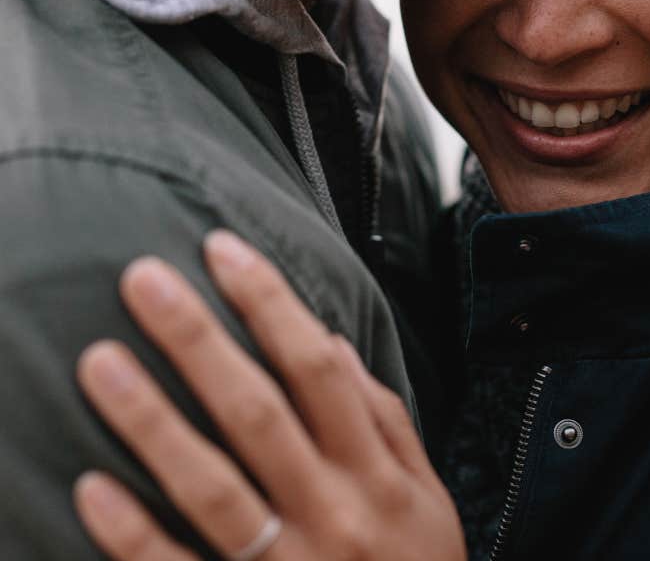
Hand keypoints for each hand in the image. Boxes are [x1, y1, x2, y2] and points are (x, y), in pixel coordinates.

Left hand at [74, 231, 465, 560]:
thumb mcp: (425, 495)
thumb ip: (385, 417)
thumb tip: (330, 342)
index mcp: (373, 472)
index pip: (316, 368)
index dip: (269, 303)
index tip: (223, 249)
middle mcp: (331, 511)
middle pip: (257, 412)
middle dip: (199, 340)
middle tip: (143, 278)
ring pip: (213, 487)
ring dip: (154, 423)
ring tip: (102, 362)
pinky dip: (136, 535)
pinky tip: (93, 488)